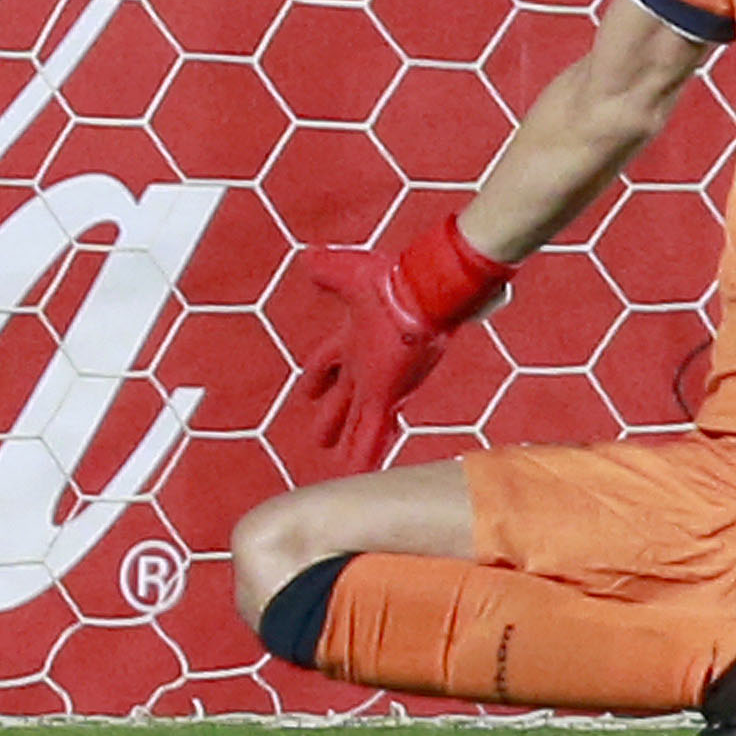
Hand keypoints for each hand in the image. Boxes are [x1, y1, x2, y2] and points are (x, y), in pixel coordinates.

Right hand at [283, 213, 508, 470]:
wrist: (427, 290)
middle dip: (332, 418)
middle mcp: (366, 364)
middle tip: (321, 438)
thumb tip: (307, 260)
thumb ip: (329, 270)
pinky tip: (358, 476)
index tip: (307, 393)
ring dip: (348, 443)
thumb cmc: (393, 279)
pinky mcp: (388, 395)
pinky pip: (371, 433)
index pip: (329, 361)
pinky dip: (364, 455)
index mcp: (355, 337)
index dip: (316, 376)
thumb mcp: (349, 272)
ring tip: (340, 469)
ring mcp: (378, 383)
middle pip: (343, 399)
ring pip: (357, 422)